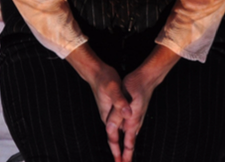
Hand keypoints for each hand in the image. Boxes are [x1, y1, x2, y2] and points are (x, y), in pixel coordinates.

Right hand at [66, 44, 131, 161]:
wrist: (96, 71)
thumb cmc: (104, 79)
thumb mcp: (114, 89)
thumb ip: (120, 102)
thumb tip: (128, 115)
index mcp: (108, 115)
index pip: (113, 138)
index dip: (117, 151)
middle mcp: (108, 117)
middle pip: (114, 138)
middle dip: (118, 152)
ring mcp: (109, 113)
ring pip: (116, 133)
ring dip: (120, 144)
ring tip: (124, 156)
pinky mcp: (112, 108)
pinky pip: (118, 125)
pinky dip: (122, 133)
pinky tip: (125, 134)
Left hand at [120, 46, 180, 161]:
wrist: (147, 77)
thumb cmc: (134, 85)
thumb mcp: (122, 96)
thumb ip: (117, 112)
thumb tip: (111, 127)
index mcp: (132, 120)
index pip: (126, 142)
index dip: (121, 154)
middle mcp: (135, 122)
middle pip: (129, 143)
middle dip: (125, 155)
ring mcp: (136, 118)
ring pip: (130, 137)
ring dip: (126, 147)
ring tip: (124, 157)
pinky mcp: (136, 113)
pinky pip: (130, 129)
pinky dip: (128, 137)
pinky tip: (127, 137)